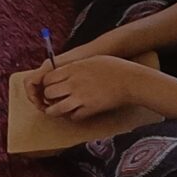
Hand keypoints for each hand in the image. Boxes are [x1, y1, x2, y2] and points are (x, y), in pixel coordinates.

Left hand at [35, 54, 149, 120]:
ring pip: (56, 108)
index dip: (46, 84)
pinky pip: (73, 116)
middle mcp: (73, 84)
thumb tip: (64, 72)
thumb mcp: (90, 60)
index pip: (47, 78)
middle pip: (49, 93)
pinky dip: (71, 116)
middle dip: (48, 97)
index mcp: (72, 70)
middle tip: (52, 98)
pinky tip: (74, 112)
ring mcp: (81, 98)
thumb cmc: (114, 67)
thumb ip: (75, 67)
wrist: (130, 81)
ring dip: (54, 110)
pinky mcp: (90, 109)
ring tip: (56, 110)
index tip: (50, 86)